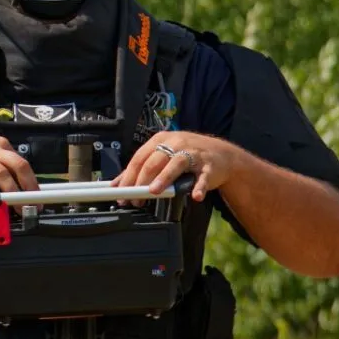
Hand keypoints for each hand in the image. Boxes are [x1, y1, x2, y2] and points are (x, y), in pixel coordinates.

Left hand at [111, 131, 241, 201]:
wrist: (221, 154)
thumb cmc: (187, 155)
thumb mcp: (163, 156)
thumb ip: (142, 168)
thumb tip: (118, 183)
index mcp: (160, 140)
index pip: (139, 158)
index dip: (129, 176)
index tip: (121, 191)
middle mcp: (175, 143)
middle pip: (153, 162)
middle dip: (141, 181)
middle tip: (135, 198)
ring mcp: (193, 153)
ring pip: (175, 164)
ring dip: (164, 178)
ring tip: (154, 191)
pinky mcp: (209, 166)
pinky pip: (203, 177)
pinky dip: (199, 186)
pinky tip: (195, 195)